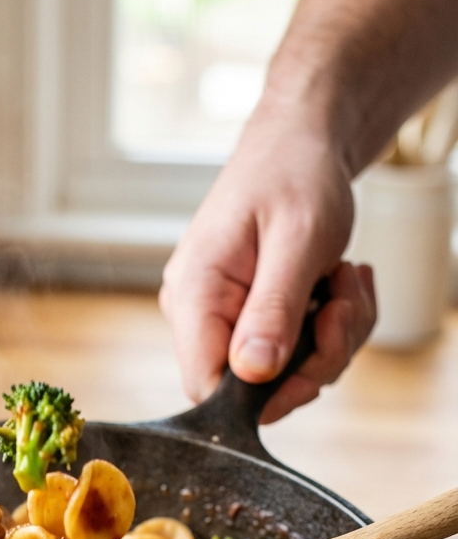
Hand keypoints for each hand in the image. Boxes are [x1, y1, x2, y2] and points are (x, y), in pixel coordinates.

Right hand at [159, 107, 376, 423]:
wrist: (300, 144)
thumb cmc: (294, 176)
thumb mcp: (296, 241)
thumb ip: (273, 310)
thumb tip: (252, 374)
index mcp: (194, 294)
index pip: (205, 386)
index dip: (264, 394)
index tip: (314, 358)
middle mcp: (197, 314)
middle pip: (251, 390)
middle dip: (316, 358)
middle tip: (343, 304)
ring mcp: (222, 318)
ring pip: (281, 376)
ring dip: (333, 339)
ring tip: (344, 280)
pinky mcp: (247, 320)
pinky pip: (293, 355)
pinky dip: (331, 330)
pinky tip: (338, 285)